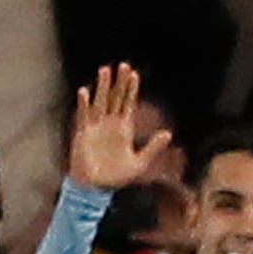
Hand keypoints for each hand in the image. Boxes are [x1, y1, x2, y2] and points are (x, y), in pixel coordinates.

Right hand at [66, 62, 148, 190]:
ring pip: (100, 102)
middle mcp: (110, 124)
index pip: (128, 103)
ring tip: (105, 70)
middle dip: (119, 82)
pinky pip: (84, 116)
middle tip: (123, 65)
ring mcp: (96, 127)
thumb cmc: (116, 177)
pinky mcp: (84, 134)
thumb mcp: (140, 163)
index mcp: (124, 128)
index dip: (131, 89)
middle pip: (115, 97)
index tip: (134, 74)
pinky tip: (84, 91)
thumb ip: (153, 148)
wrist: (94, 188)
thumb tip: (168, 133)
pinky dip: (84, 104)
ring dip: (102, 87)